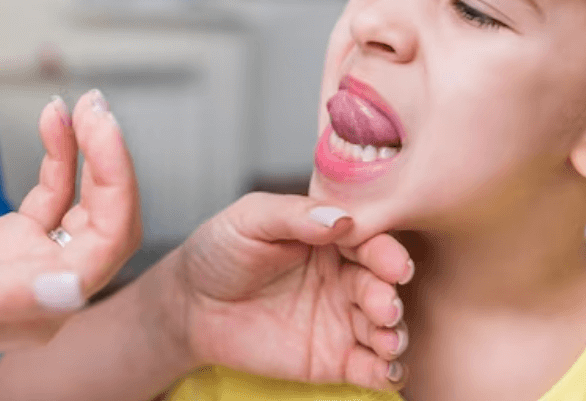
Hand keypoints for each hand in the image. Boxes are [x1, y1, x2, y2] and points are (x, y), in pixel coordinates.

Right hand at [0, 91, 140, 385]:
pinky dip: (57, 157)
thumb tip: (76, 288)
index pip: (108, 242)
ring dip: (87, 152)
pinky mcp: (11, 244)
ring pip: (83, 203)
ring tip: (78, 103)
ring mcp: (31, 265)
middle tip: (94, 104)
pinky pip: (49, 195)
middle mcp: (47, 289)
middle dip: (108, 160)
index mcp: (41, 310)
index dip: (116, 182)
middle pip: (105, 219)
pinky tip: (53, 120)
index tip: (104, 129)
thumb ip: (5, 295)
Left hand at [171, 192, 412, 390]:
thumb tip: (341, 219)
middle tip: (385, 308)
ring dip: (394, 334)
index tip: (395, 266)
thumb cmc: (219, 251)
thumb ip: (293, 215)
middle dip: (388, 297)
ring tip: (388, 342)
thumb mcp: (250, 219)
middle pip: (381, 285)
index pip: (369, 242)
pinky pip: (369, 367)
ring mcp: (342, 319)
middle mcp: (344, 276)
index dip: (385, 253)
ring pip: (384, 327)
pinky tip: (387, 371)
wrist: (190, 305)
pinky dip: (386, 371)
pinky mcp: (333, 359)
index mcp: (330, 238)